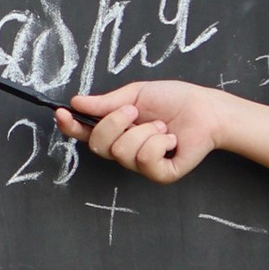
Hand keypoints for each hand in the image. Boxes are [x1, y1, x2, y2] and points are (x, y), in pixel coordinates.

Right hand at [57, 80, 226, 182]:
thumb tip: (77, 102)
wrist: (206, 109)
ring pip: (122, 152)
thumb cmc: (174, 100)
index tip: (62, 112)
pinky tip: (170, 139)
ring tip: (161, 127)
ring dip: (144, 132)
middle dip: (114, 123)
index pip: (85, 133)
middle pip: (99, 145)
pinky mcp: (159, 174)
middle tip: (135, 111)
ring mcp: (141, 165)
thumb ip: (106, 103)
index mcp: (116, 130)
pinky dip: (158, 143)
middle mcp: (125, 150)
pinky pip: (144, 160)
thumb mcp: (136, 95)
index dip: (70, 126)